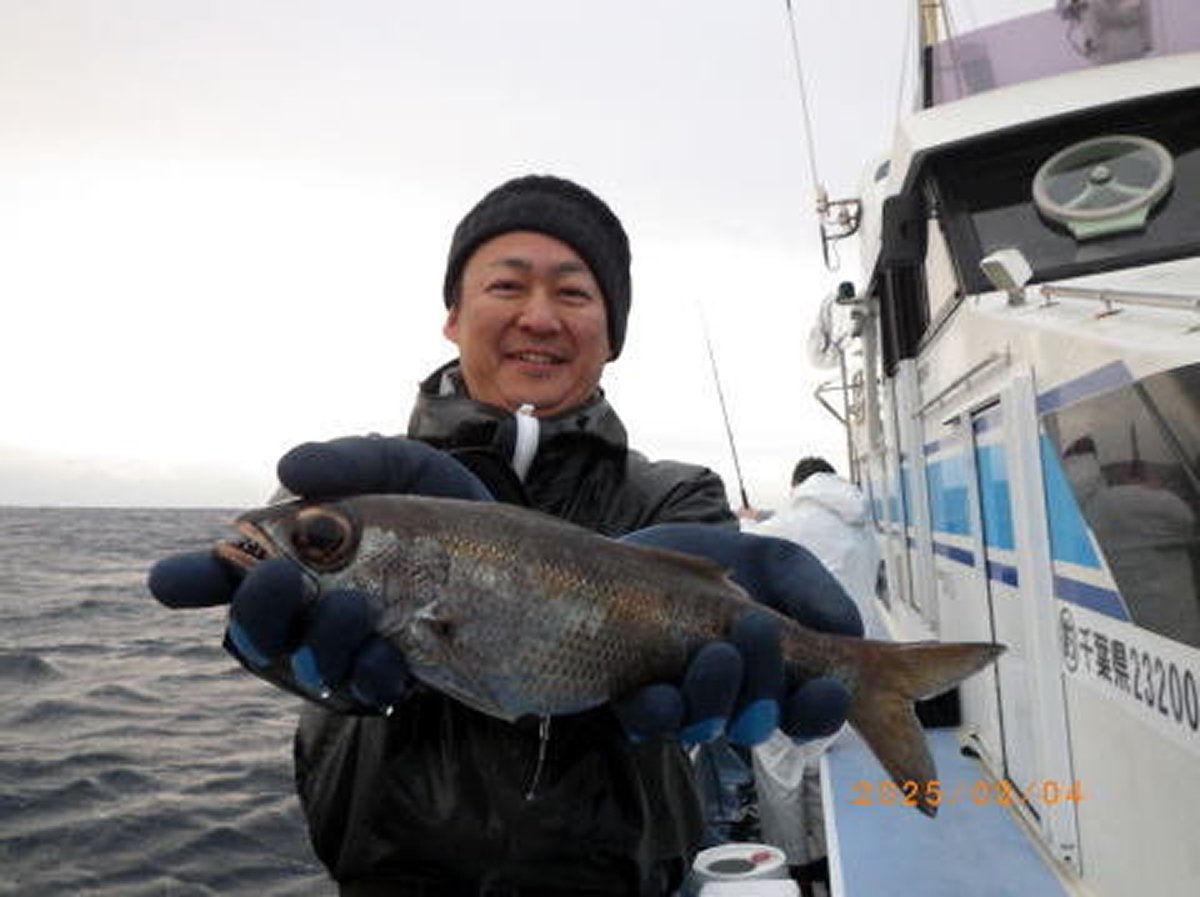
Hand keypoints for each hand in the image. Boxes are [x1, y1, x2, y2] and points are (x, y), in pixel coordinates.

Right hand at [148, 436, 491, 711]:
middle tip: (280, 580)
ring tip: (352, 607)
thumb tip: (290, 471)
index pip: (225, 576)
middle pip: (255, 633)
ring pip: (307, 667)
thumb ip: (344, 460)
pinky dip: (373, 672)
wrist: (510, 545)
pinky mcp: (391, 678)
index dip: (192, 581)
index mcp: (291, 559)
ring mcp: (345, 650)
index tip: (168, 580)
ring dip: (320, 641)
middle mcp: (306, 611)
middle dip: (258, 611)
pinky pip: (368, 690)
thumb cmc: (430, 502)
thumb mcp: (394, 464)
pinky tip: (392, 655)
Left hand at [611, 525, 861, 746]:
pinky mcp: (637, 698)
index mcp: (782, 679)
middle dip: (763, 685)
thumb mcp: (783, 564)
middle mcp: (736, 701)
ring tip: (717, 652)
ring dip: (714, 698)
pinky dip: (657, 711)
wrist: (664, 538)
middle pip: (758, 724)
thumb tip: (845, 632)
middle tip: (756, 626)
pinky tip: (662, 689)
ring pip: (704, 728)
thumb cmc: (733, 562)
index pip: (811, 715)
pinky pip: (647, 722)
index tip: (827, 687)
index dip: (821, 710)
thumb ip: (815, 593)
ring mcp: (687, 705)